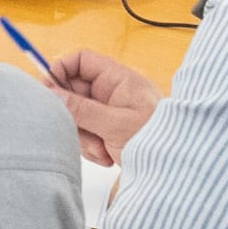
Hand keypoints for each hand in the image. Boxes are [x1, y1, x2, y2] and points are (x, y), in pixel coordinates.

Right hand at [46, 44, 161, 167]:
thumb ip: (81, 109)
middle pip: (73, 92)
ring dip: (84, 136)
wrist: (177, 168)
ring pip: (77, 116)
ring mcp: (109, 112)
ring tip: (103, 150)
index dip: (61, 70)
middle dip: (74, 116)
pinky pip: (85, 133)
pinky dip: (91, 147)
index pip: (80, 60)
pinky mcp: (108, 131)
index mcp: (117, 79)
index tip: (50, 91)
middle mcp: (112, 92)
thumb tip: (52, 95)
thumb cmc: (157, 140)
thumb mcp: (114, 124)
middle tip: (82, 132)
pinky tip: (108, 156)